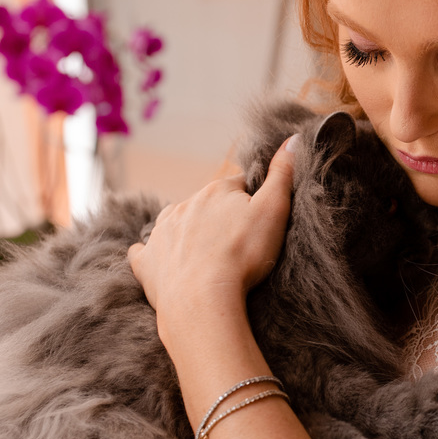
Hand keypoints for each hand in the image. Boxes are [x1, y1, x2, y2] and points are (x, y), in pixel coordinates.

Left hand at [128, 135, 298, 323]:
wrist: (202, 300)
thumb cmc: (243, 255)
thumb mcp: (273, 211)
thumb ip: (283, 174)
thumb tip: (293, 139)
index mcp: (216, 191)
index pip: (238, 186)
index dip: (251, 201)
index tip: (259, 221)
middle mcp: (184, 205)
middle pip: (207, 205)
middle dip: (220, 218)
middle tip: (238, 244)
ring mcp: (161, 233)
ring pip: (176, 223)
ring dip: (188, 232)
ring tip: (206, 254)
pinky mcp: (147, 262)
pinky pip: (143, 252)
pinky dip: (150, 254)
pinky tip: (159, 261)